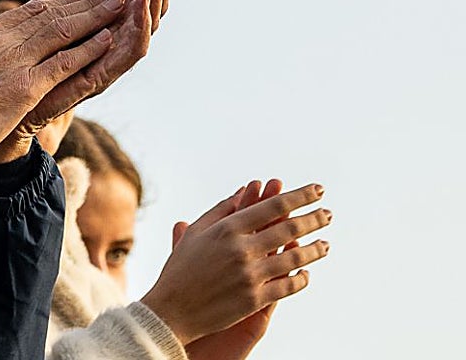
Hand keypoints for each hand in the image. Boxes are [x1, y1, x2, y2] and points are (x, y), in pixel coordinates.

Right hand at [0, 0, 130, 169]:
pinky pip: (64, 63)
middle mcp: (2, 41)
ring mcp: (15, 63)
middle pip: (52, 14)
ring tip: (120, 7)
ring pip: (62, 32)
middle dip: (86, 3)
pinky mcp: (24, 88)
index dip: (62, 1)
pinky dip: (88, 49)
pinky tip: (108, 40)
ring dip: (95, 18)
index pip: (31, 10)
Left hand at [0, 0, 167, 163]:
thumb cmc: (27, 64)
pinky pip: (125, 57)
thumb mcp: (48, 16)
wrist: (4, 106)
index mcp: (107, 30)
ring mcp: (107, 64)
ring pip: (144, 32)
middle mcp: (113, 47)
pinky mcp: (95, 80)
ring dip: (151, 2)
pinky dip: (136, 32)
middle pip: (149, 11)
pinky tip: (138, 7)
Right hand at [139, 181, 331, 345]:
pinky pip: (288, 286)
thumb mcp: (197, 233)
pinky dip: (301, 279)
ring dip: (314, 250)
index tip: (316, 190)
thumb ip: (222, 210)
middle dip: (314, 219)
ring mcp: (250, 275)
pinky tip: (307, 273)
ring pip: (294, 258)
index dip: (299, 197)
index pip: (273, 207)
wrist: (172, 310)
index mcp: (227, 228)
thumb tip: (246, 190)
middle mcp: (241, 249)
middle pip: (289, 229)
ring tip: (326, 243)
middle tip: (328, 214)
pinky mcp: (254, 299)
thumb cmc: (182, 268)